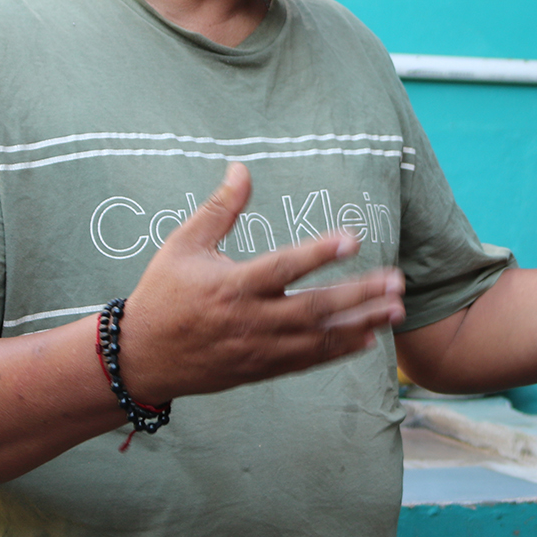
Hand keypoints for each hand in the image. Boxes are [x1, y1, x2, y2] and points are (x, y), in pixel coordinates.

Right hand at [120, 163, 405, 401]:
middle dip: (359, 295)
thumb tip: (242, 167)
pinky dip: (338, 351)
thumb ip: (219, 209)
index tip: (353, 239)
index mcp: (231, 286)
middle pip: (314, 308)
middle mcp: (249, 320)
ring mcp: (258, 349)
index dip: (317, 253)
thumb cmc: (162, 294)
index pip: (282, 267)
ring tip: (397, 311)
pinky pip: (307, 361)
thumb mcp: (183, 246)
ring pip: (318, 338)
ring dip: (361, 324)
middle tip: (397, 281)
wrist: (139, 358)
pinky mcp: (261, 369)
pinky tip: (368, 339)